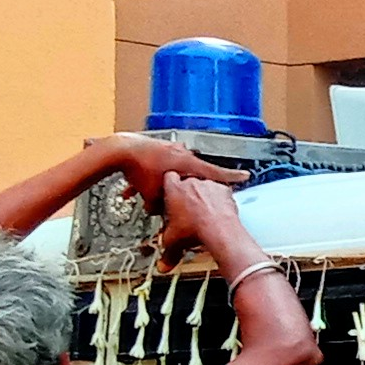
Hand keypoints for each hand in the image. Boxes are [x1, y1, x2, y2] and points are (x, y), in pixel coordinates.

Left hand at [99, 135, 244, 208]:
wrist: (119, 151)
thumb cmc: (141, 171)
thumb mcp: (155, 198)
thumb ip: (163, 209)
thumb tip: (162, 218)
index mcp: (189, 164)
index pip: (216, 173)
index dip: (232, 177)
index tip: (245, 176)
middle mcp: (182, 153)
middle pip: (189, 175)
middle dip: (181, 188)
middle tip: (175, 198)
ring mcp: (169, 147)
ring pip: (169, 171)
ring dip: (158, 183)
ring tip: (142, 193)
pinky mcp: (154, 146)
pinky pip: (155, 166)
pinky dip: (146, 177)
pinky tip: (131, 188)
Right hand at [157, 173, 247, 260]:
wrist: (218, 230)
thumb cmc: (194, 230)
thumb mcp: (173, 242)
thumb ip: (167, 253)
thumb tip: (163, 266)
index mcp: (173, 189)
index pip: (168, 178)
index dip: (170, 187)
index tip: (170, 197)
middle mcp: (191, 182)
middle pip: (187, 182)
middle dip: (187, 194)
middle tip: (187, 209)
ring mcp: (209, 184)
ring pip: (204, 187)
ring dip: (204, 196)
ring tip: (204, 213)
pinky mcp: (224, 190)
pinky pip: (220, 192)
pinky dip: (219, 200)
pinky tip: (217, 212)